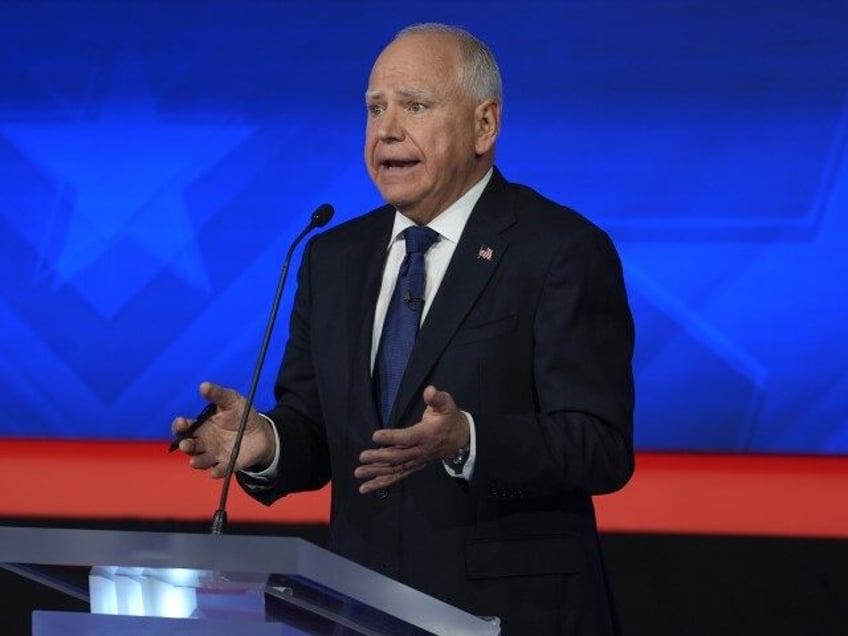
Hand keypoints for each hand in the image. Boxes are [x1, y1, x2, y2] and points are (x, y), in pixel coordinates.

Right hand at [170, 382, 274, 477]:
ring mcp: (214, 454)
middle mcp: (204, 442)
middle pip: (189, 446)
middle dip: (185, 445)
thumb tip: (204, 385)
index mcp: (201, 426)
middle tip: (185, 444)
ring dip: (196, 462)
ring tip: (194, 461)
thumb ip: (218, 394)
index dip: (179, 426)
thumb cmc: (241, 414)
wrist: (261, 430)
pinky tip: (215, 472)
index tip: (181, 422)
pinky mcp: (227, 464)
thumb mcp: (231, 400)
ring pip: (200, 460)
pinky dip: (216, 472)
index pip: (184, 428)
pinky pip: (219, 470)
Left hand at [355, 385, 469, 493]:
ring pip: (395, 469)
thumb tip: (429, 390)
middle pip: (399, 456)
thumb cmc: (449, 418)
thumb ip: (437, 398)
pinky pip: (398, 476)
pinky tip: (366, 487)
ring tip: (359, 473)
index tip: (375, 435)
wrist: (461, 439)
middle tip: (362, 456)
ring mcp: (417, 461)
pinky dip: (382, 482)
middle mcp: (421, 451)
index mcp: (427, 435)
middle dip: (379, 457)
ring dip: (376, 472)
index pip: (408, 438)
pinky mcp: (414, 466)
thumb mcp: (447, 405)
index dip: (392, 437)